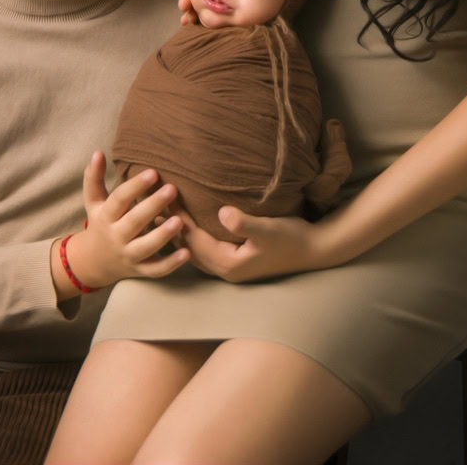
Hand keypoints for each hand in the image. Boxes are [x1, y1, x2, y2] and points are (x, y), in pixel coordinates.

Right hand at [61, 154, 188, 289]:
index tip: (153, 172)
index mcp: (106, 217)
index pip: (119, 200)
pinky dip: (171, 264)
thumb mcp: (93, 201)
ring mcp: (128, 255)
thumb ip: (94, 177)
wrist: (93, 262)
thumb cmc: (100, 223)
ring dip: (162, 235)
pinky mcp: (140, 270)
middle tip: (172, 189)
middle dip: (153, 206)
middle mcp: (116, 237)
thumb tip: (98, 152)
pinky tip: (187, 253)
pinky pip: (156, 270)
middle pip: (134, 222)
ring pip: (145, 247)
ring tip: (180, 221)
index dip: (135, 186)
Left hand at [176, 204, 330, 282]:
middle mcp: (224, 270)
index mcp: (228, 264)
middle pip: (186, 248)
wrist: (314, 250)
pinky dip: (191, 235)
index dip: (176, 218)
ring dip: (178, 232)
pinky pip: (203, 248)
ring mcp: (229, 267)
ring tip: (161, 211)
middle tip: (152, 203)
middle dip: (170, 227)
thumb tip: (222, 212)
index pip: (192, 240)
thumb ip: (244, 222)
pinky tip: (187, 221)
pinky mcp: (235, 260)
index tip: (163, 197)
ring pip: (192, 250)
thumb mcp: (268, 228)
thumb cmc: (292, 238)